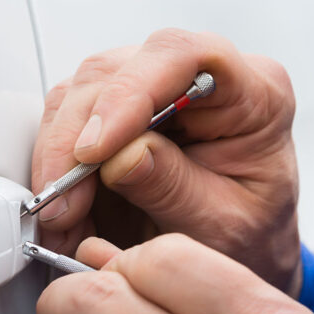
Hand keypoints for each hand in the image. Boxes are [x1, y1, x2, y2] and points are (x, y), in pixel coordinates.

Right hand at [31, 29, 301, 294]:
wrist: (243, 257)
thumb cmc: (252, 239)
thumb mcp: (223, 228)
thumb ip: (175, 189)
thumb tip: (120, 155)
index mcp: (256, 95)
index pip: (186, 56)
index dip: (131, 92)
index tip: (95, 149)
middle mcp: (203, 76)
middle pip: (119, 70)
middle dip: (77, 138)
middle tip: (64, 203)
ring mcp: (157, 87)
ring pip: (83, 90)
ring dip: (60, 157)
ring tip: (64, 218)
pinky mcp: (121, 110)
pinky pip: (70, 118)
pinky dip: (56, 166)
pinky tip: (65, 209)